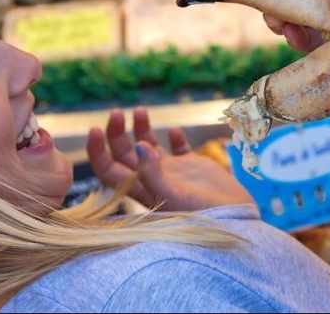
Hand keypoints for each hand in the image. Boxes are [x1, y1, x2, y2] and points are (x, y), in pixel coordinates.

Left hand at [87, 107, 254, 210]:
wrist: (236, 220)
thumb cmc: (203, 215)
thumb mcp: (173, 197)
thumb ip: (153, 173)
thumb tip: (138, 146)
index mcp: (141, 191)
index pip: (109, 170)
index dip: (97, 151)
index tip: (93, 129)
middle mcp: (152, 179)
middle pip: (124, 154)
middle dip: (116, 133)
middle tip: (118, 112)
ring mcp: (172, 172)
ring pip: (148, 147)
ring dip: (141, 128)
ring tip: (140, 110)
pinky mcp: (192, 166)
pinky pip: (179, 148)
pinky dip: (174, 137)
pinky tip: (173, 131)